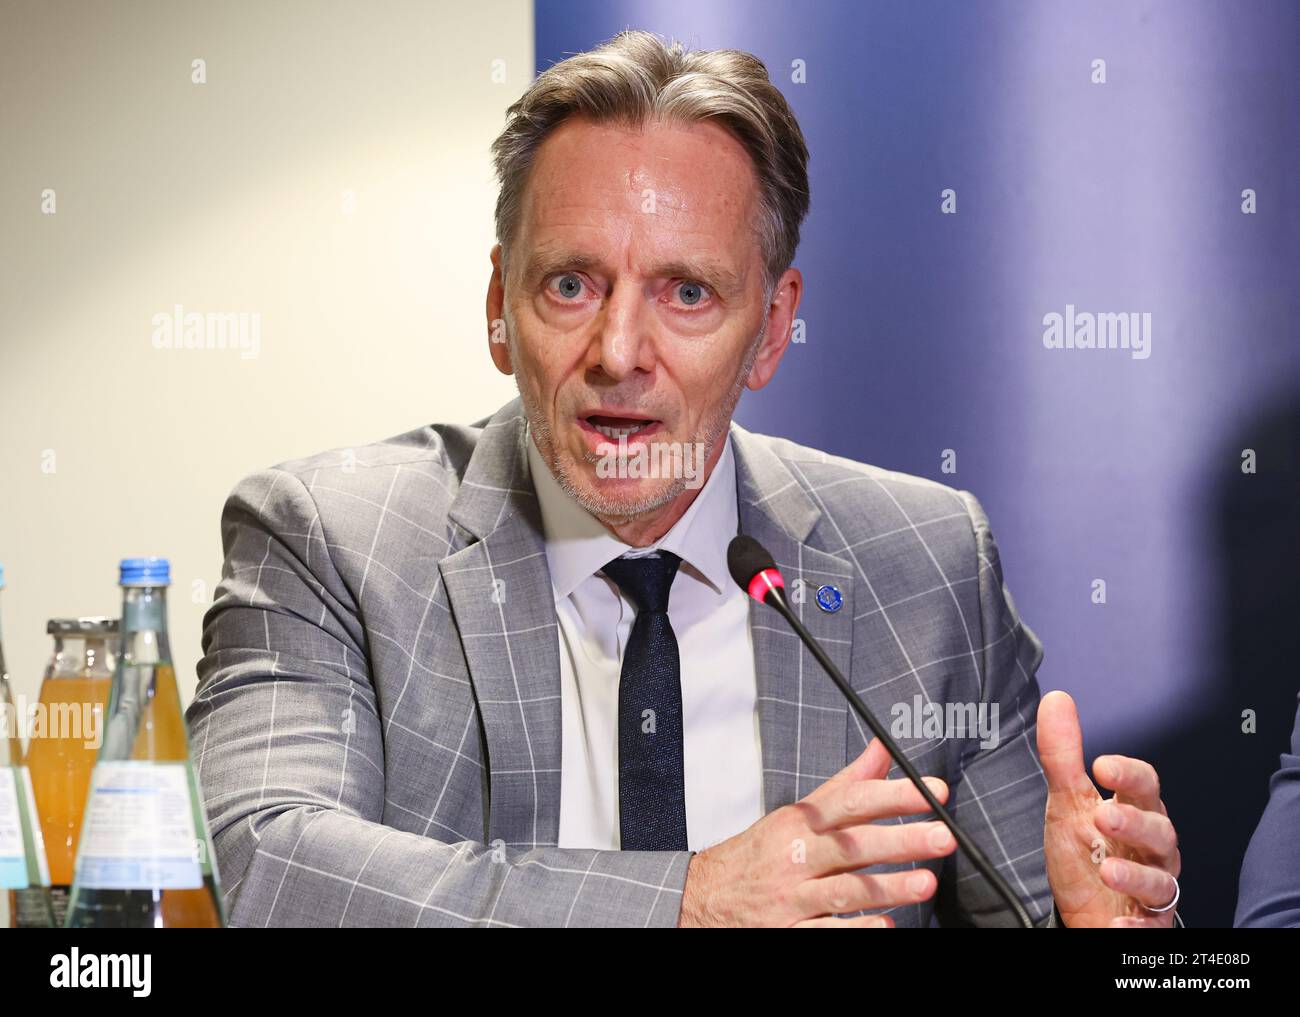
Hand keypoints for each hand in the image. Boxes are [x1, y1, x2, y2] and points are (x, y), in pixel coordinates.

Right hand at [678, 737, 957, 926]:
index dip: (894, 795)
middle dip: (901, 840)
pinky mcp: (786, 933)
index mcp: (801, 822)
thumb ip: (846, 784)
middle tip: (944, 837)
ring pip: (844, 890)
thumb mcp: (798, 813)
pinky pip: (824, 934)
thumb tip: (885, 748)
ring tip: (926, 883)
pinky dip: (856, 931)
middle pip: (852, 845)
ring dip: (887, 887)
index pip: (851, 800)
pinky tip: (886, 927)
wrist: (704, 898)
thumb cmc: (762, 853)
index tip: (934, 792)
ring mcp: (791, 897)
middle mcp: (796, 856)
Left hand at [1038, 690, 1180, 926]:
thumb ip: (1063, 755)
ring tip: (1108, 871)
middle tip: (1103, 817)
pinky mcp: (1149, 922)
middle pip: (1159, 829)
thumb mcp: (1067, 802)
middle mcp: (1151, 847)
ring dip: (1136, 875)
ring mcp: (1153, 885)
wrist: (1087, 911)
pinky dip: (1138, 924)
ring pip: (1161, 879)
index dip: (1129, 773)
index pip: (1145, 785)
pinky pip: (1153, 923)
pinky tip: (1121, 923)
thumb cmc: (1086, 852)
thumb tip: (1057, 699)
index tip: (1102, 765)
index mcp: (1134, 811)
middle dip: (1134, 822)